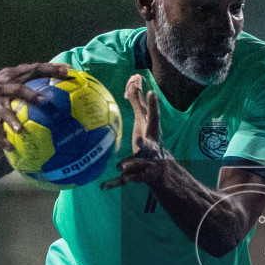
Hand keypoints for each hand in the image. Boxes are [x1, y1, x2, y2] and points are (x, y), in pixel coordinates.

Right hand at [0, 62, 70, 151]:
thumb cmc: (6, 91)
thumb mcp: (18, 81)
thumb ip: (36, 81)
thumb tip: (68, 83)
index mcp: (14, 75)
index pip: (34, 69)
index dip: (51, 69)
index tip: (69, 71)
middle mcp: (3, 86)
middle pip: (19, 89)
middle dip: (32, 96)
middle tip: (46, 103)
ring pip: (4, 111)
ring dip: (12, 120)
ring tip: (20, 130)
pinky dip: (2, 140)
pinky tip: (11, 148)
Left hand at [102, 74, 168, 190]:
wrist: (160, 170)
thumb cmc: (149, 140)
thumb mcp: (145, 121)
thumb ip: (139, 101)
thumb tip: (135, 78)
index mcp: (152, 133)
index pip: (154, 118)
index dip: (153, 106)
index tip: (151, 92)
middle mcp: (151, 147)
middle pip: (148, 145)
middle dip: (145, 142)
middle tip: (140, 139)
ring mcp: (146, 163)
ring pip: (138, 164)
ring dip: (130, 165)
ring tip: (121, 165)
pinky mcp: (136, 175)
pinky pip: (124, 180)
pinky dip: (115, 183)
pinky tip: (104, 186)